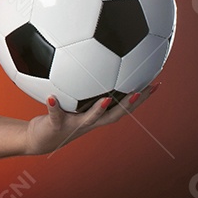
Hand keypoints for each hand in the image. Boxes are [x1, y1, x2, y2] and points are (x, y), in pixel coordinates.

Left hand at [24, 83, 160, 155]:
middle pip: (115, 115)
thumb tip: (90, 59)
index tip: (156, 84)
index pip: (123, 107)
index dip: (141, 98)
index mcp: (97, 115)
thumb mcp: (75, 99)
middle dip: (129, 104)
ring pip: (90, 118)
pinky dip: (54, 106)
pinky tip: (50, 97)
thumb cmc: (61, 114)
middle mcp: (90, 121)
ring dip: (99, 109)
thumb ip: (85, 84)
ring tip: (106, 98)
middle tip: (141, 92)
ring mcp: (74, 124)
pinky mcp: (56, 125)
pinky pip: (55, 114)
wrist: (41, 138)